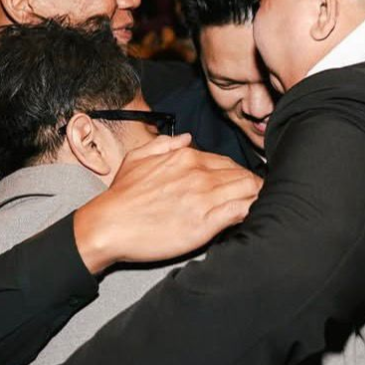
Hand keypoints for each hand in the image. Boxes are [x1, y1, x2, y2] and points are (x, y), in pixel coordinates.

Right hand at [74, 133, 262, 272]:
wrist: (108, 225)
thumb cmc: (120, 196)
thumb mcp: (137, 158)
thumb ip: (164, 144)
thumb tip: (188, 138)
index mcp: (186, 157)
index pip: (228, 163)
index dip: (238, 176)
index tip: (239, 187)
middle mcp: (199, 174)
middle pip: (243, 176)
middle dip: (252, 187)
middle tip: (253, 200)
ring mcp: (204, 198)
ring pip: (249, 191)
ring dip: (256, 199)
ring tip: (257, 209)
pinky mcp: (206, 223)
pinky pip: (241, 211)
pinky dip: (250, 212)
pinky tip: (251, 218)